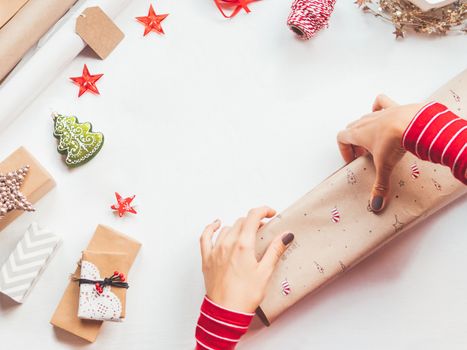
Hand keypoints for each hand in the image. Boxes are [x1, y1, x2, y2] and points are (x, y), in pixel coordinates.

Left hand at [199, 206, 293, 312]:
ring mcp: (215, 250)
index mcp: (243, 245)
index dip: (263, 210)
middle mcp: (227, 244)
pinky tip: (216, 224)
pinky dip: (211, 228)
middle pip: (242, 222)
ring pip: (227, 229)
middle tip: (263, 229)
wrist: (226, 313)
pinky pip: (205, 237)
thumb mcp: (265, 272)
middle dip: (254, 221)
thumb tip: (286, 235)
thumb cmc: (245, 296)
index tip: (270, 213)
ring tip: (246, 234)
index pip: (253, 217)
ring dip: (238, 227)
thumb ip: (275, 250)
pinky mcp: (207, 258)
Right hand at [337, 95, 423, 211]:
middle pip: (352, 128)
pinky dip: (378, 106)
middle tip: (365, 154)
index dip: (344, 149)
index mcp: (358, 134)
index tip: (353, 160)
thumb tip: (376, 206)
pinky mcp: (394, 107)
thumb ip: (380, 186)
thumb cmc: (394, 142)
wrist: (414, 124)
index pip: (341, 137)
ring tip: (376, 139)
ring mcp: (380, 113)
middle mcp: (366, 121)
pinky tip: (383, 114)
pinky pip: (380, 101)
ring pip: (365, 117)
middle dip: (356, 142)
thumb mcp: (385, 167)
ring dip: (366, 127)